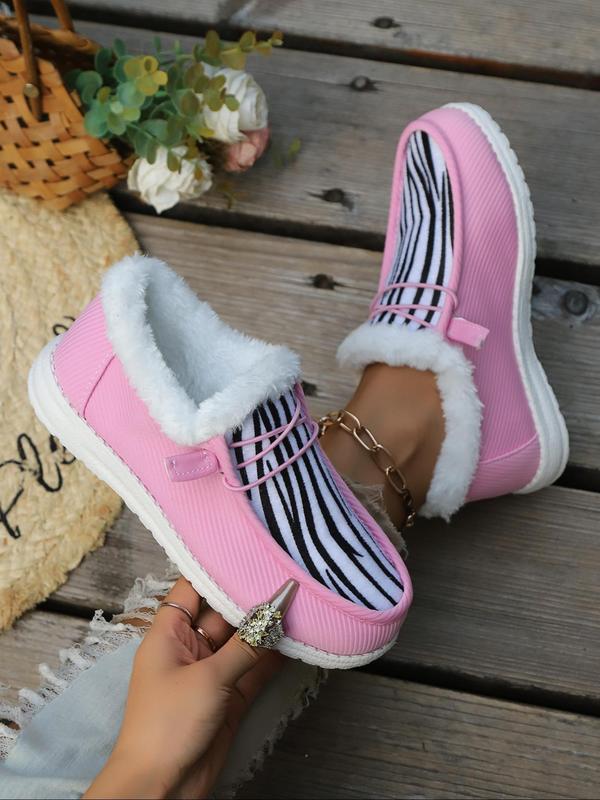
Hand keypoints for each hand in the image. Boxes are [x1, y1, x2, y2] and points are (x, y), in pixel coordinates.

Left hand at [84, 577, 285, 798]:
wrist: (160, 788)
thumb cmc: (167, 725)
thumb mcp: (208, 678)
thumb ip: (245, 644)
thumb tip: (275, 611)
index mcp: (168, 633)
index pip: (193, 588)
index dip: (218, 568)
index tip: (248, 549)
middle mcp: (189, 647)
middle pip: (223, 612)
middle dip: (251, 597)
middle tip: (284, 573)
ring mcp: (210, 672)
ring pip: (242, 641)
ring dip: (266, 627)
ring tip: (299, 600)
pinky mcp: (227, 696)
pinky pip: (252, 668)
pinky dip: (271, 656)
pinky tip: (295, 639)